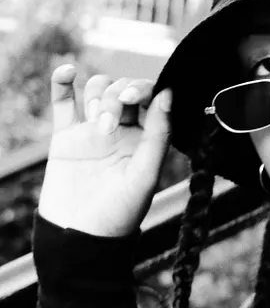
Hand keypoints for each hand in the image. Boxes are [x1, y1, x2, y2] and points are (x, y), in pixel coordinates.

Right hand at [38, 64, 172, 237]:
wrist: (80, 236)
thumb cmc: (119, 214)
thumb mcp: (145, 175)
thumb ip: (158, 135)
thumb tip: (168, 93)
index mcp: (147, 139)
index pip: (150, 98)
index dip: (142, 88)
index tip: (131, 98)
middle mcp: (123, 131)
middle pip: (122, 89)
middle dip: (115, 98)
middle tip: (106, 127)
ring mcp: (93, 130)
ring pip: (96, 89)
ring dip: (96, 95)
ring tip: (93, 122)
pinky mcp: (66, 134)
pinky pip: (64, 99)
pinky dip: (63, 81)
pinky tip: (66, 71)